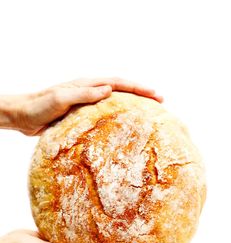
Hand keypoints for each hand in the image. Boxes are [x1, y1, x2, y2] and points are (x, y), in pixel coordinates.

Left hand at [5, 77, 162, 134]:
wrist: (24, 115)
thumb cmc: (40, 107)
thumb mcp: (61, 99)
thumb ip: (84, 94)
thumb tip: (109, 90)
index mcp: (87, 85)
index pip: (118, 84)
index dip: (138, 88)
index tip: (156, 95)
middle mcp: (89, 91)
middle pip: (121, 89)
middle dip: (141, 93)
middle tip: (160, 101)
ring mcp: (86, 102)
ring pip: (115, 100)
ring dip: (132, 103)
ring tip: (147, 112)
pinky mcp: (82, 114)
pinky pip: (105, 112)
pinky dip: (118, 115)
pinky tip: (123, 124)